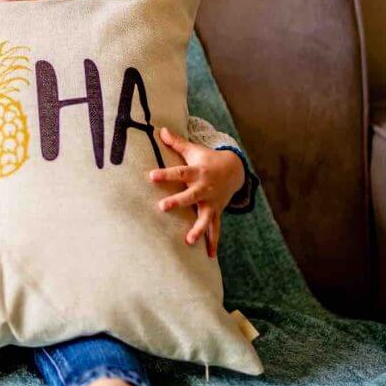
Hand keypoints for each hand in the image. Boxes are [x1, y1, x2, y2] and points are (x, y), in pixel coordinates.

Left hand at [148, 126, 244, 258]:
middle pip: (190, 196)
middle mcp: (204, 188)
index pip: (179, 172)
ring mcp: (212, 202)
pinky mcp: (216, 212)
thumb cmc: (207, 160)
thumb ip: (177, 143)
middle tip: (163, 207)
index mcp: (197, 172)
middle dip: (178, 202)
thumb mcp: (194, 150)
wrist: (234, 170)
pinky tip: (208, 256)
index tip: (151, 176)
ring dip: (198, 229)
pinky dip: (213, 242)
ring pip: (205, 217)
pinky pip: (215, 229)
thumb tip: (160, 129)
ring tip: (189, 240)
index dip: (166, 174)